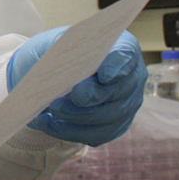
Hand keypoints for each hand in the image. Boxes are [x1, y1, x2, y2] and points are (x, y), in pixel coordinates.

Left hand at [8, 27, 146, 145]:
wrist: (55, 72)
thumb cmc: (59, 53)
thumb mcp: (55, 44)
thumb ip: (61, 54)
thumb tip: (59, 73)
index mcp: (121, 48)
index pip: (126, 57)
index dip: (117, 67)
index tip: (102, 76)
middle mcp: (131, 78)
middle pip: (118, 93)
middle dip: (90, 98)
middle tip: (61, 101)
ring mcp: (126, 105)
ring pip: (108, 119)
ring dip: (76, 118)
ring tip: (51, 111)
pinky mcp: (114, 126)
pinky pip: (97, 135)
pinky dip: (69, 131)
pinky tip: (47, 123)